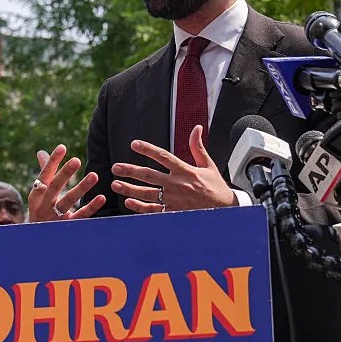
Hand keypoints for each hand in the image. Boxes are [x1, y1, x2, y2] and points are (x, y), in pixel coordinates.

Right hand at [27, 145, 104, 221]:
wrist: (37, 241)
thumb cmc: (41, 211)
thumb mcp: (39, 194)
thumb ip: (44, 173)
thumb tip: (41, 152)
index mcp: (37, 194)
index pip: (44, 175)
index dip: (52, 161)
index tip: (62, 147)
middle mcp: (44, 205)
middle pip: (55, 187)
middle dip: (65, 173)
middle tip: (77, 160)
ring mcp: (55, 217)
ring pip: (68, 201)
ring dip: (81, 188)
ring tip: (94, 175)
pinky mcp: (67, 227)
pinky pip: (81, 216)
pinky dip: (91, 207)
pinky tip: (101, 197)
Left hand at [111, 125, 236, 212]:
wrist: (225, 211)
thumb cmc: (216, 188)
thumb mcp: (208, 165)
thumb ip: (198, 147)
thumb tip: (197, 128)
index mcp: (186, 170)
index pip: (163, 157)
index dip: (148, 149)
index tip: (134, 144)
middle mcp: (178, 184)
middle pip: (149, 175)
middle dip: (130, 171)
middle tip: (116, 168)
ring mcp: (174, 200)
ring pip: (147, 193)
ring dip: (130, 188)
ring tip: (115, 184)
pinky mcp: (173, 213)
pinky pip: (153, 210)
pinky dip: (140, 207)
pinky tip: (128, 202)